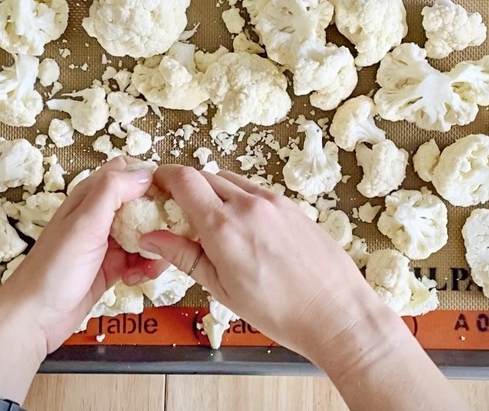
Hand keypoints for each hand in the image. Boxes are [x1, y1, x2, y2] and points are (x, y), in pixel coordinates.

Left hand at [0, 156, 168, 401]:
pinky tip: (138, 279)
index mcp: (90, 197)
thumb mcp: (85, 223)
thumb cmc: (55, 269)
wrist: (34, 319)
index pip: (127, 171)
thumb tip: (147, 173)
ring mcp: (105, 243)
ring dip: (156, 245)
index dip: (150, 177)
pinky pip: (139, 260)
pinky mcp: (111, 268)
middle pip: (141, 203)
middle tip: (172, 233)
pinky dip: (145, 268)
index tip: (172, 194)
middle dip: (159, 215)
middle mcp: (99, 215)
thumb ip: (113, 191)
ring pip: (144, 233)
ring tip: (153, 263)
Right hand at [137, 166, 389, 362]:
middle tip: (176, 210)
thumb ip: (185, 256)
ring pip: (230, 181)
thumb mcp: (222, 289)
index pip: (184, 180)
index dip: (162, 177)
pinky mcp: (292, 206)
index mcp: (224, 226)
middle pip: (204, 176)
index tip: (154, 187)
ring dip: (212, 191)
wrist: (336, 312)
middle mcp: (248, 204)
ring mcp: (274, 202)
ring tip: (210, 223)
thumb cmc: (280, 311)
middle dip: (185, 187)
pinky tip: (242, 228)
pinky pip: (255, 191)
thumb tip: (151, 238)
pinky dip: (238, 199)